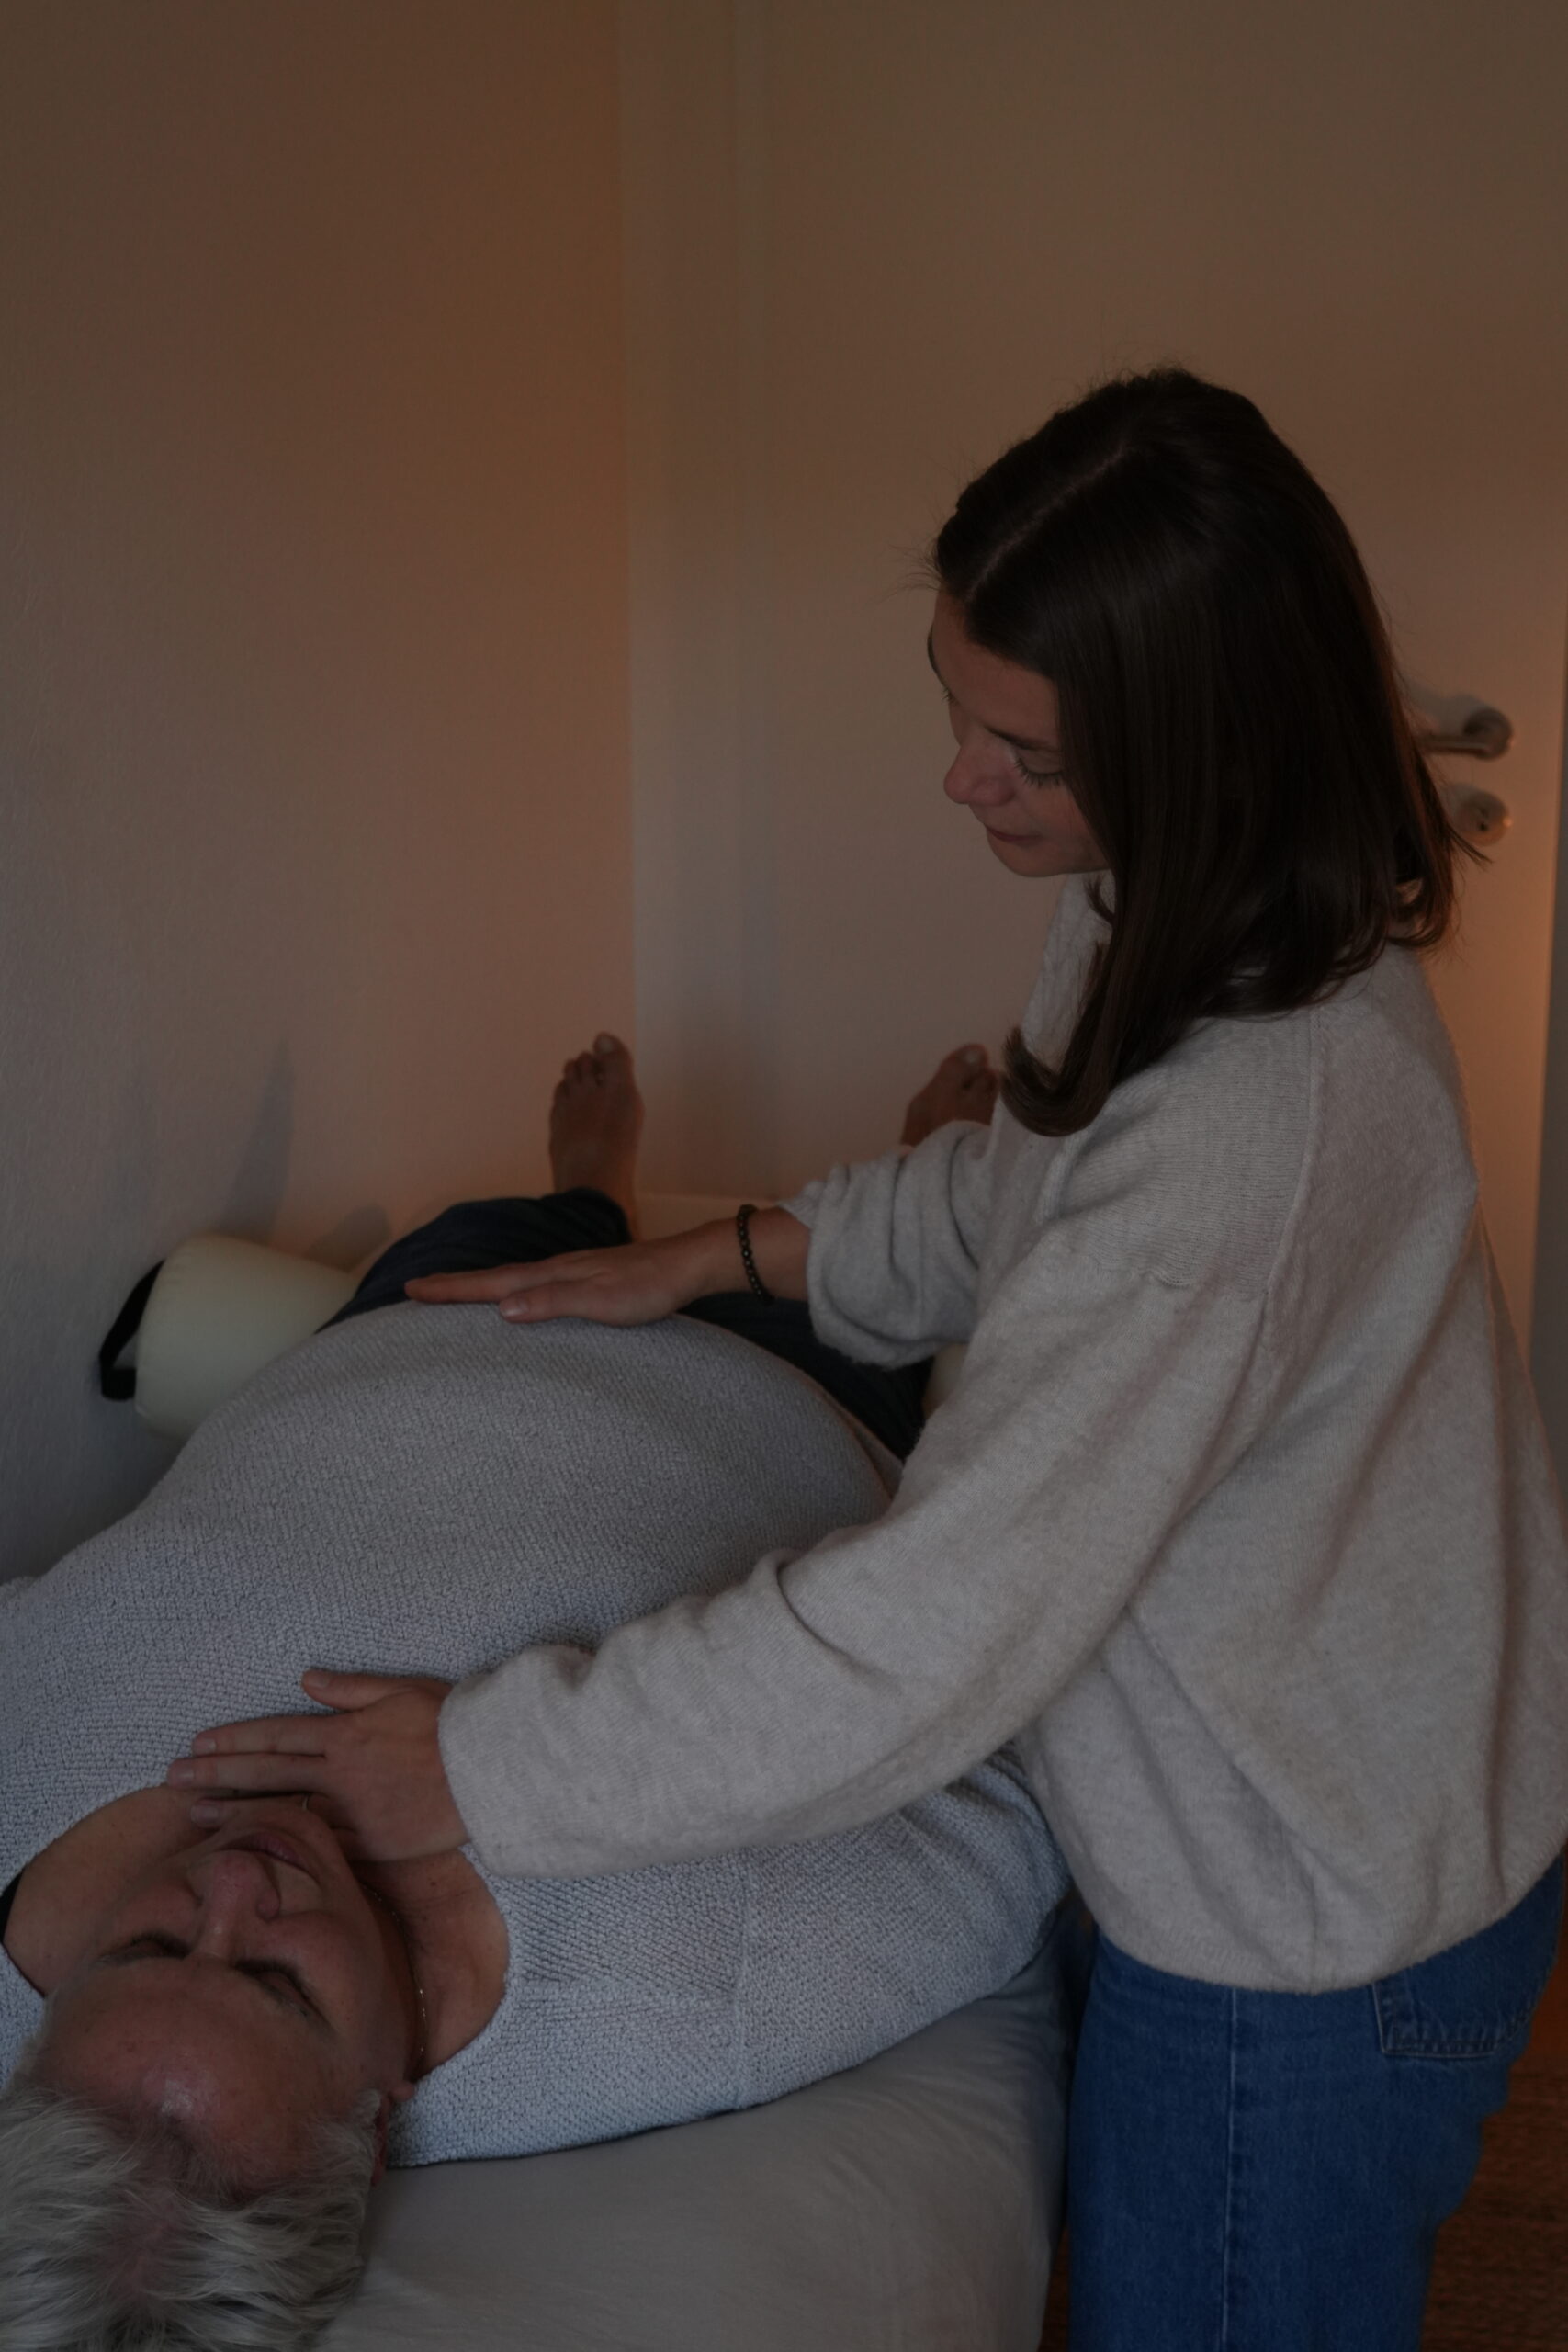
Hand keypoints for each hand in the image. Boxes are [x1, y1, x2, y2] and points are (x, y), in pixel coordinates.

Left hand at [166, 1670, 466, 1862]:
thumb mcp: (400, 1689)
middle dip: (216, 1775)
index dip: (234, 1739)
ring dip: (234, 1812)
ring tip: (193, 1815)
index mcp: (344, 1733)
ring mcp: (353, 1811)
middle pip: (266, 1772)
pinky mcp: (373, 1843)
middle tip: (173, 1779)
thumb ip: (349, 1688)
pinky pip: (320, 1847)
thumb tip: (306, 1678)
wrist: (493, 1766)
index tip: (198, 1743)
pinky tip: (255, 1849)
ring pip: (282, 1811)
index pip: (276, 1735)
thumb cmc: (450, 1721)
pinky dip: (284, 1846)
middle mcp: (340, 1772)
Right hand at [404, 1226, 725, 1326]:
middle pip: (495, 1277)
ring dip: (482, 1286)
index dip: (452, 1289)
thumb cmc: (650, 1286)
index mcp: (553, 1274)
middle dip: (455, 1285)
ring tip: (456, 1293)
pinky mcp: (589, 1279)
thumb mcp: (601, 1301)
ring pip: (514, 1279)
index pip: (491, 1284)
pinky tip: (520, 1297)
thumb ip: (553, 1302)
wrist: (690, 1265)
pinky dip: (513, 1289)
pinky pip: (536, 1285)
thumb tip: (502, 1308)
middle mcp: (557, 1269)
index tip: (413, 1289)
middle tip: (418, 1288)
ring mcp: (573, 1272)